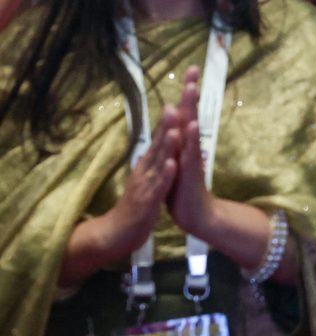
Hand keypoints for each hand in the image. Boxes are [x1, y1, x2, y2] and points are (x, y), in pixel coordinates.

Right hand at [102, 105, 179, 257]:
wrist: (117, 235)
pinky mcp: (148, 202)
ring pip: (158, 163)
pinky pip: (159, 187)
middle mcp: (144, 171)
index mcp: (146, 165)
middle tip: (175, 105)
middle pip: (157, 145)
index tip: (176, 101)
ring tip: (175, 129)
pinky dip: (166, 175)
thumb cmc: (133, 205)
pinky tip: (173, 164)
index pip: (157, 139)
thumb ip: (147, 162)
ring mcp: (145, 185)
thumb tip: (150, 145)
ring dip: (166, 147)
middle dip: (167, 126)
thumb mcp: (142, 179)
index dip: (167, 122)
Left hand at [166, 66, 217, 238]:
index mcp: (181, 142)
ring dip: (190, 108)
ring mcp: (191, 156)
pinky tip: (192, 125)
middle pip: (189, 113)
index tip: (190, 70)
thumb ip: (177, 142)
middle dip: (190, 92)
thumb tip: (177, 124)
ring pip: (190, 128)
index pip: (182, 112)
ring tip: (191, 89)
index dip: (186, 92)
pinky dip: (191, 138)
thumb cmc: (182, 188)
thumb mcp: (175, 161)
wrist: (195, 214)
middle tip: (193, 70)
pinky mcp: (192, 170)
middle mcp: (188, 145)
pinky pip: (191, 151)